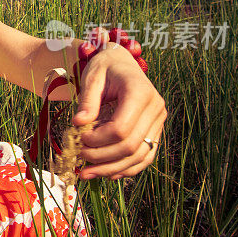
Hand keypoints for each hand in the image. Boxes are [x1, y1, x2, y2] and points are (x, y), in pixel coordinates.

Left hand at [73, 45, 165, 179]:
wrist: (122, 63)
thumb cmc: (105, 68)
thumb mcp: (92, 77)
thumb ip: (87, 100)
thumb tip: (79, 124)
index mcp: (140, 92)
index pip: (121, 128)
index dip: (98, 140)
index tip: (80, 138)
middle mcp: (155, 108)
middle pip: (131, 146)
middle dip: (102, 157)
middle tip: (80, 156)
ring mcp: (158, 121)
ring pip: (140, 156)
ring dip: (112, 169)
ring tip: (87, 173)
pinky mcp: (155, 131)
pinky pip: (146, 156)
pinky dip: (127, 168)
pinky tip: (107, 174)